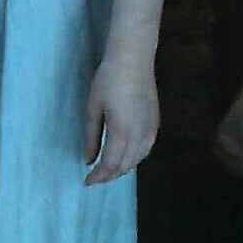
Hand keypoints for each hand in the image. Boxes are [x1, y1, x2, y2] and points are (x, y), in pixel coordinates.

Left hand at [83, 56, 158, 184]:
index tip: (87, 182)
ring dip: (122, 168)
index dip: (99, 176)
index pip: (111, 163)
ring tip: (106, 170)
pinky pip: (146, 150)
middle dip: (110, 175)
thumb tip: (88, 159)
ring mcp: (151, 130)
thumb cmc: (108, 81)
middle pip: (125, 165)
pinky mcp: (155, 124)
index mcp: (122, 131)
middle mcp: (140, 135)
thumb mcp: (93, 108)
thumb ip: (91, 136)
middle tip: (95, 178)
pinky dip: (134, 159)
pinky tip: (124, 157)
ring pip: (137, 159)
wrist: (133, 61)